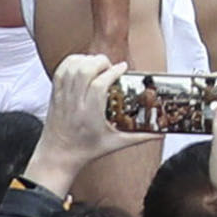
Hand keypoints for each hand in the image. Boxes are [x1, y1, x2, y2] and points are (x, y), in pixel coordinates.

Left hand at [27, 54, 138, 186]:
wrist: (57, 157)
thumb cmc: (86, 150)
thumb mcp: (116, 144)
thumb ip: (140, 136)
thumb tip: (161, 133)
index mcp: (90, 115)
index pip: (100, 83)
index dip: (113, 71)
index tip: (123, 68)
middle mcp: (75, 103)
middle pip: (85, 70)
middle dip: (100, 61)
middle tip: (110, 67)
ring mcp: (63, 97)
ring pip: (73, 67)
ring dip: (87, 60)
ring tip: (98, 66)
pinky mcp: (54, 94)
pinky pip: (61, 70)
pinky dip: (72, 62)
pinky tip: (82, 65)